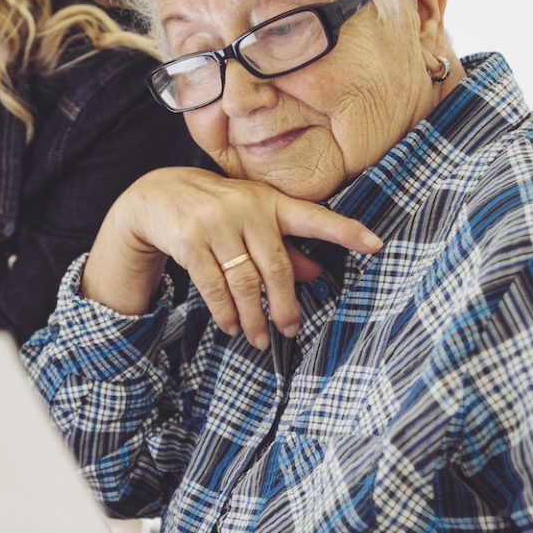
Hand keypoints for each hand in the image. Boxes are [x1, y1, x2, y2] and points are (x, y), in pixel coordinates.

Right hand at [85, 169, 382, 349]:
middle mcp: (246, 209)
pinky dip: (225, 312)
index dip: (346, 231)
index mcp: (269, 202)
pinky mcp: (189, 241)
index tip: (376, 244)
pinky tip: (232, 326)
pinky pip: (213, 286)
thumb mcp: (253, 221)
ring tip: (258, 338)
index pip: (314, 217)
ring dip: (252, 317)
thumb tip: (317, 276)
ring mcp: (216, 224)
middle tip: (289, 330)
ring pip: (243, 282)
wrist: (157, 195)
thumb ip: (285, 249)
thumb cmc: (216, 212)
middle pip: (275, 267)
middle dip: (284, 306)